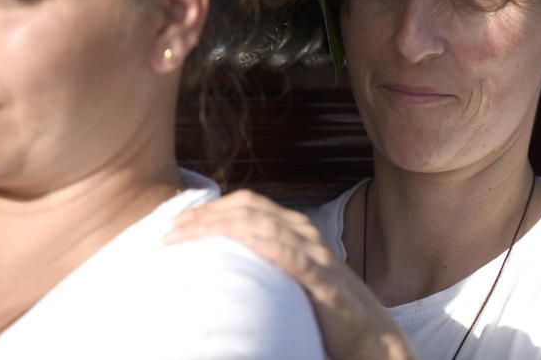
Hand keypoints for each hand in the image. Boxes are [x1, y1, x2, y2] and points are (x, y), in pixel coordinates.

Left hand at [166, 190, 415, 359]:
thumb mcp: (291, 280)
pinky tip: (241, 242)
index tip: (178, 222)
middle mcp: (305, 234)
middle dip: (206, 214)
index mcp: (296, 231)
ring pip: (263, 224)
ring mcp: (315, 254)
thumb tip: (224, 268)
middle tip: (170, 228)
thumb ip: (267, 266)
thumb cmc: (328, 313)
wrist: (371, 336)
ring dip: (220, 226)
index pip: (248, 205)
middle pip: (249, 207)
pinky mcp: (322, 279)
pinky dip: (264, 244)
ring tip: (184, 236)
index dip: (211, 208)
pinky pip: (291, 254)